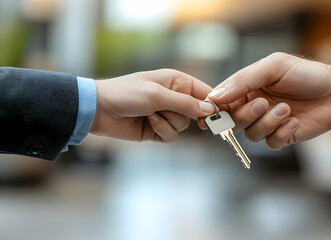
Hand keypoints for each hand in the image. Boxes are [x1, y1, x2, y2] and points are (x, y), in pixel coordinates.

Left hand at [91, 69, 213, 141]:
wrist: (99, 110)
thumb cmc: (126, 93)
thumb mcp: (158, 95)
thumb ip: (185, 103)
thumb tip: (210, 110)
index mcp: (177, 82)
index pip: (204, 92)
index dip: (214, 103)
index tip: (220, 116)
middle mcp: (174, 97)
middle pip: (196, 112)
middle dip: (187, 115)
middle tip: (184, 117)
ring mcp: (166, 114)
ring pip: (184, 125)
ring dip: (168, 122)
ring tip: (151, 114)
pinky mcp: (157, 129)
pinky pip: (171, 135)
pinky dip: (162, 130)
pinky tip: (148, 122)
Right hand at [199, 52, 330, 149]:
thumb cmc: (304, 74)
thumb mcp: (273, 67)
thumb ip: (243, 80)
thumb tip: (215, 96)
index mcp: (247, 89)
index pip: (222, 102)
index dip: (215, 110)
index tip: (213, 114)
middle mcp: (254, 107)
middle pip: (233, 122)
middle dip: (245, 115)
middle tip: (264, 103)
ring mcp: (268, 123)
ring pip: (251, 134)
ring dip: (268, 123)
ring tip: (287, 109)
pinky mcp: (282, 136)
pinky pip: (271, 143)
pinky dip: (281, 133)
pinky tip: (295, 121)